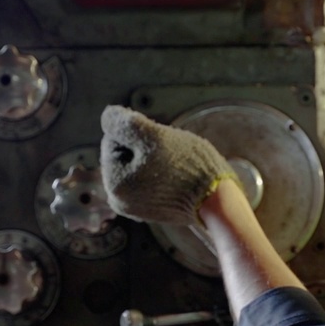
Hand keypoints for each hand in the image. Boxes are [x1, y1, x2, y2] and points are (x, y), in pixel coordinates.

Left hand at [99, 106, 237, 227]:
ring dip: (153, 159)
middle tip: (168, 156)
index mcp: (113, 184)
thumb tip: (107, 115)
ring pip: (137, 165)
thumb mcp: (153, 136)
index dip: (138, 134)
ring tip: (174, 168)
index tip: (159, 146)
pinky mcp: (150, 210)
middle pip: (124, 154)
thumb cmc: (187, 167)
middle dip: (143, 148)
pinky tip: (176, 178)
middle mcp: (118, 201)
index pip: (113, 139)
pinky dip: (159, 173)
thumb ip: (124, 123)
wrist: (217, 200)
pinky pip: (147, 180)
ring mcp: (134, 207)